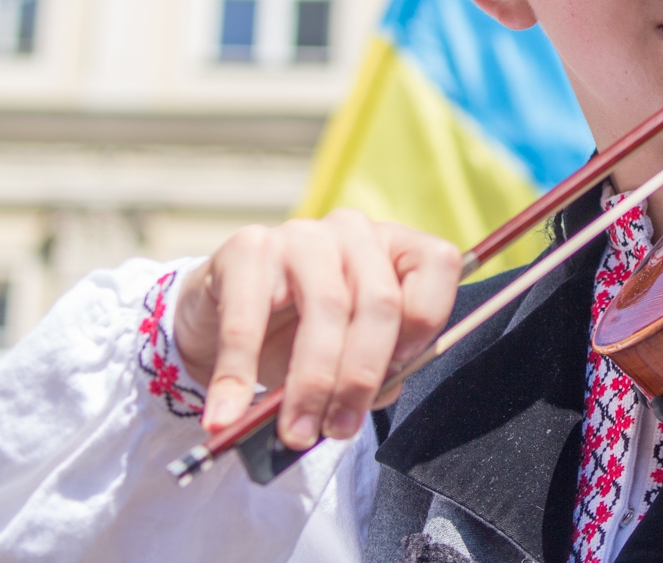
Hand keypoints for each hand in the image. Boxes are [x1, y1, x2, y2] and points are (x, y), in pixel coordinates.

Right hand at [174, 209, 461, 448]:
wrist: (223, 314)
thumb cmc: (300, 334)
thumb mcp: (349, 348)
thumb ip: (378, 366)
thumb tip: (379, 393)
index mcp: (395, 247)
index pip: (438, 265)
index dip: (428, 323)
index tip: (399, 372)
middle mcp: (355, 231)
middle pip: (380, 301)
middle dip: (363, 376)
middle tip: (340, 429)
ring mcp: (301, 235)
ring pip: (326, 308)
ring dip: (312, 383)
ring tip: (296, 431)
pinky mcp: (246, 249)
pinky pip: (247, 319)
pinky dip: (237, 375)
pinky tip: (228, 413)